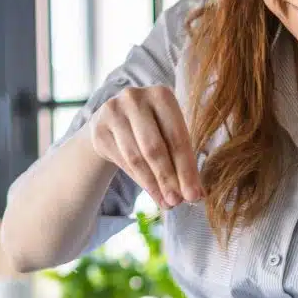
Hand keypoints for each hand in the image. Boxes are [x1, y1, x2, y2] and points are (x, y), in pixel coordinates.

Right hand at [89, 85, 202, 209]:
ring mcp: (113, 113)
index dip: (186, 169)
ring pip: (136, 158)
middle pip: (154, 148)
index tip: (195, 195)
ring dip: (153, 184)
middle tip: (179, 202)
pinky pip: (122, 161)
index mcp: (161, 95)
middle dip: (169, 179)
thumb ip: (183, 160)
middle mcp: (135, 98)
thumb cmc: (153, 128)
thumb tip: (198, 195)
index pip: (177, 137)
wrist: (113, 121)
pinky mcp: (99, 130)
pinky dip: (140, 181)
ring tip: (167, 203)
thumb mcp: (170, 135)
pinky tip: (153, 193)